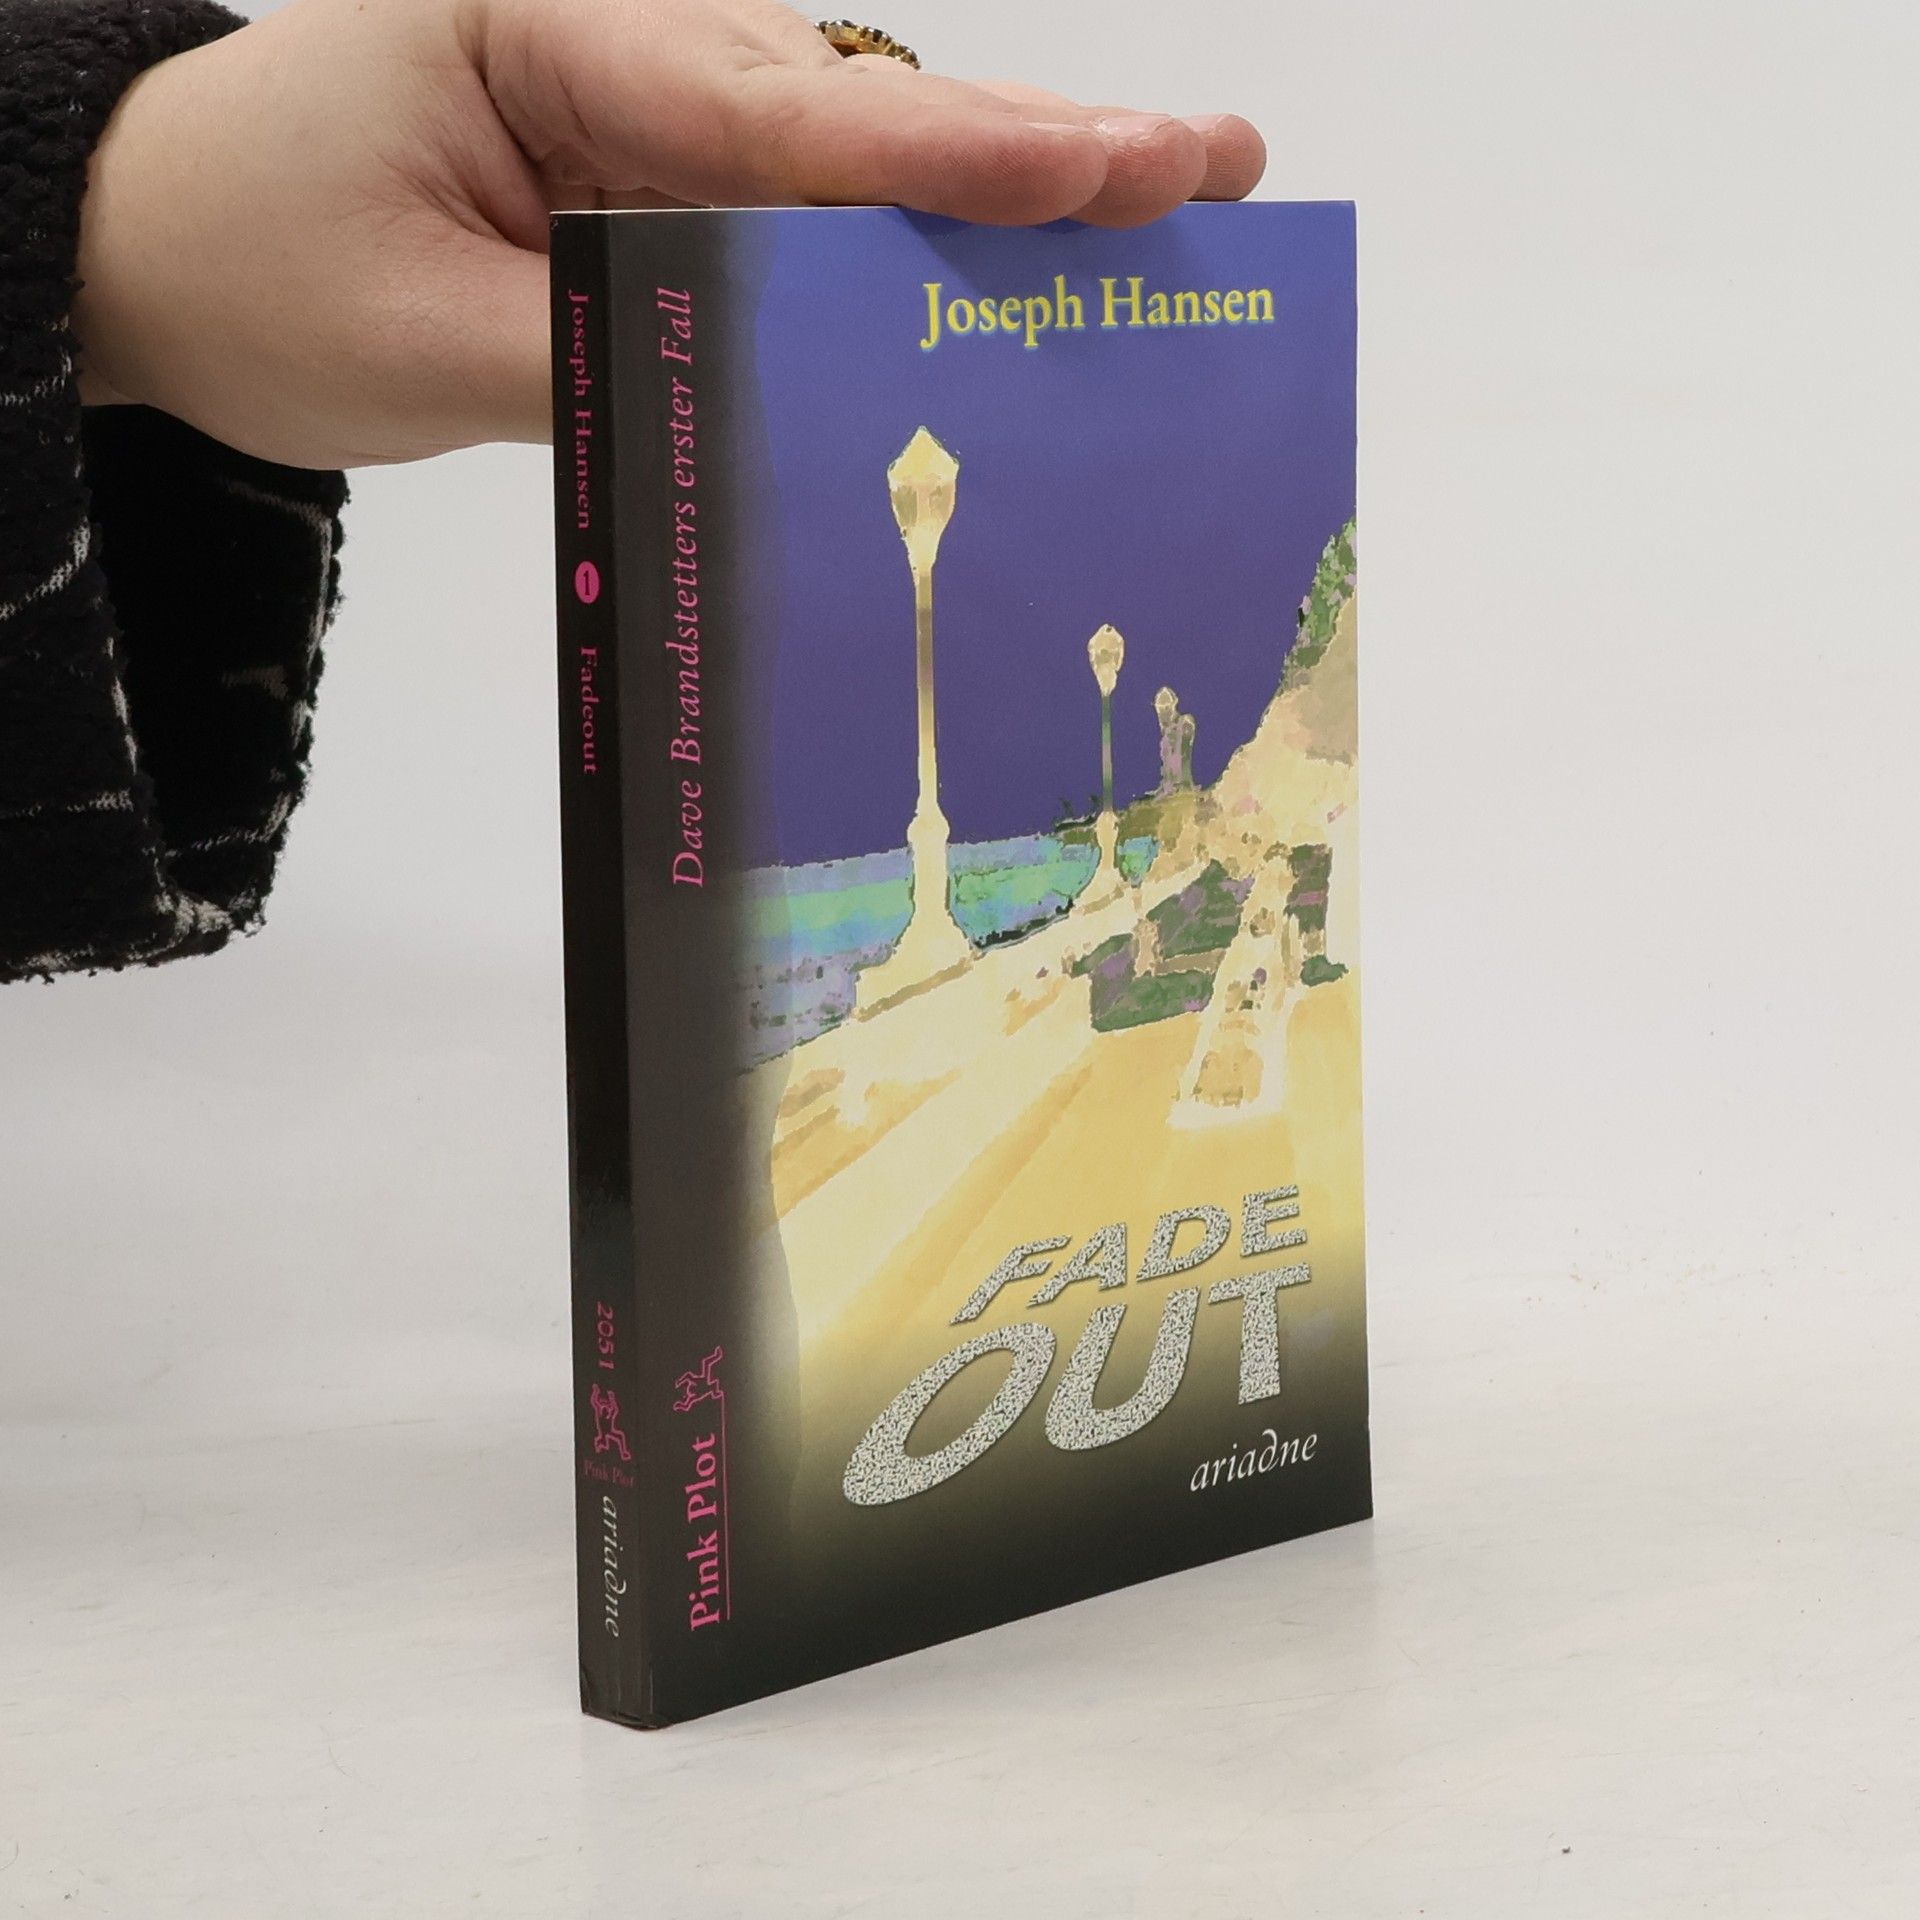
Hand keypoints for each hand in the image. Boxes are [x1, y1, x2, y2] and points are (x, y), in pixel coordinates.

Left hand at [73, 0, 1265, 467]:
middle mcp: (628, 39)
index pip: (778, 115)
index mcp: (550, 26)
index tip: (1110, 168)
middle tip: (1217, 164)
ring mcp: (655, 103)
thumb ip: (616, 362)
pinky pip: (805, 213)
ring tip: (1169, 206)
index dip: (953, 159)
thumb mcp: (417, 339)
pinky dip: (911, 255)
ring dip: (1005, 199)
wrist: (163, 246)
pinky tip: (1020, 280)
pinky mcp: (662, 168)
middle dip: (1042, 147)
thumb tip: (788, 405)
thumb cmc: (251, 259)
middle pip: (862, 111)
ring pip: (857, 159)